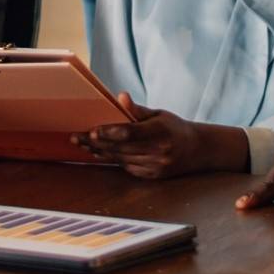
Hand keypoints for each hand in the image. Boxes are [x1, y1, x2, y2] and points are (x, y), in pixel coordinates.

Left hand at [74, 95, 227, 180]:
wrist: (197, 150)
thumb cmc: (174, 127)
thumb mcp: (159, 114)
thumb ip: (137, 110)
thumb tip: (120, 97)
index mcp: (160, 132)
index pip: (130, 133)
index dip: (110, 133)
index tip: (93, 130)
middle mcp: (158, 152)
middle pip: (120, 148)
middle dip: (96, 142)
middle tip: (76, 136)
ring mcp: (155, 166)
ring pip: (120, 159)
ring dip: (99, 152)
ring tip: (81, 144)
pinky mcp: (151, 176)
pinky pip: (126, 167)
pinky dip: (111, 159)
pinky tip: (98, 152)